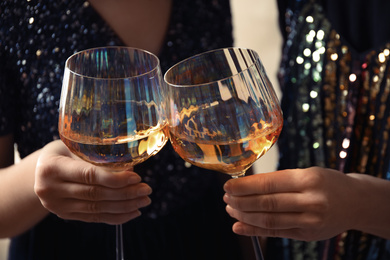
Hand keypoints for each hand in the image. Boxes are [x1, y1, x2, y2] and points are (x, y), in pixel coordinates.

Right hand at [34, 140, 151, 224]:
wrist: (40, 171)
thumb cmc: (64, 152)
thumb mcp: (74, 146)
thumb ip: (97, 156)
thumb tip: (131, 167)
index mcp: (52, 167)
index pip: (89, 175)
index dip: (115, 178)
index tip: (136, 178)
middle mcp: (50, 189)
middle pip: (95, 194)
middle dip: (125, 194)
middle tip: (146, 190)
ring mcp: (56, 206)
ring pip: (96, 209)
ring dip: (124, 206)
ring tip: (144, 201)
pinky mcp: (65, 215)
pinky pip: (94, 218)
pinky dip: (115, 217)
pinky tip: (133, 212)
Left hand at [223, 167, 361, 240]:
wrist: (356, 202)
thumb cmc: (326, 183)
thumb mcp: (306, 173)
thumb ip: (279, 181)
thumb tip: (245, 186)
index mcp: (308, 179)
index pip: (268, 184)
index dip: (244, 186)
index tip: (228, 185)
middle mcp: (311, 201)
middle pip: (266, 203)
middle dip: (241, 201)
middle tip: (226, 198)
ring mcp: (310, 220)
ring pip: (269, 220)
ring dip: (244, 216)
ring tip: (230, 209)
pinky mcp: (308, 235)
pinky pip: (276, 232)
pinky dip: (254, 231)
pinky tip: (238, 226)